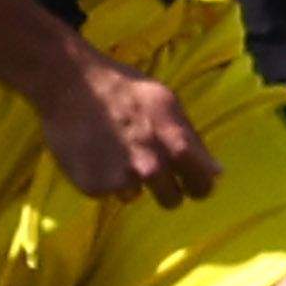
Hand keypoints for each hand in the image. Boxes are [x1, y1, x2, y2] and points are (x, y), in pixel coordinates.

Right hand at [32, 53, 216, 205]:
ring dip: (126, 181)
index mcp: (175, 145)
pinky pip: (105, 192)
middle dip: (164, 189)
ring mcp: (121, 180)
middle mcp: (151, 167)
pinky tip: (93, 153)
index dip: (198, 185)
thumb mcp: (166, 102)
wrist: (69, 83)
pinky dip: (100, 178)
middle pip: (171, 201)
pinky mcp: (92, 187)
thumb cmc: (122, 87)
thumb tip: (216, 172)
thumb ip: (192, 139)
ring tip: (112, 150)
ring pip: (134, 196)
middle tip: (147, 167)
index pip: (202, 186)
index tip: (188, 182)